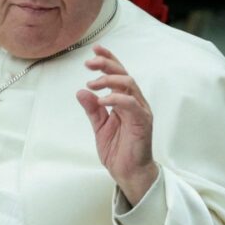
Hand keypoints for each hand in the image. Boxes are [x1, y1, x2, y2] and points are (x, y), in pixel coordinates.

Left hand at [76, 45, 157, 205]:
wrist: (129, 173)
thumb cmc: (119, 151)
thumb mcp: (100, 127)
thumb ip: (92, 109)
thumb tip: (81, 91)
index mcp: (126, 101)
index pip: (119, 74)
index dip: (108, 60)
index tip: (94, 51)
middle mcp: (135, 102)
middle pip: (124, 74)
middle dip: (106, 64)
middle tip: (89, 63)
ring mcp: (140, 111)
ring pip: (128, 84)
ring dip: (108, 80)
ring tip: (92, 83)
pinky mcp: (142, 122)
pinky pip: (130, 104)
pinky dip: (115, 98)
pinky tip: (101, 100)